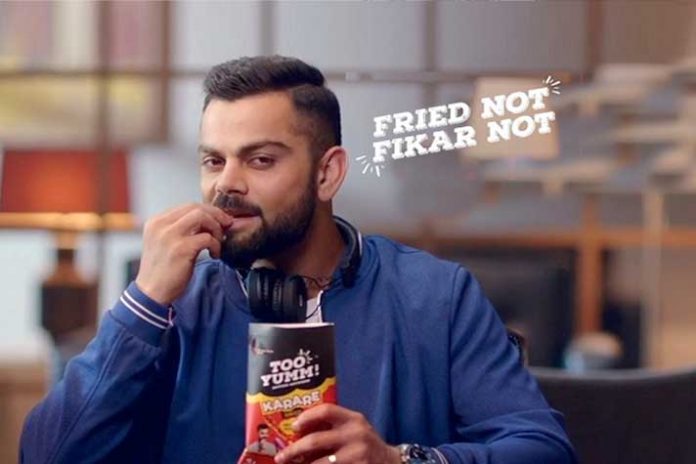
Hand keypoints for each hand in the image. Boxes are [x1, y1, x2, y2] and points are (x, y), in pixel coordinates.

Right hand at [135, 203, 232, 304]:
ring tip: (218, 242)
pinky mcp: (181, 248)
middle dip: (216, 215)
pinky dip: (216, 245)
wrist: (151, 293)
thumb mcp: (165, 243)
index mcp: (156, 222)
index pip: (187, 206)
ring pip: (202, 216)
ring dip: (216, 228)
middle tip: (226, 226)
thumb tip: (209, 220)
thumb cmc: (163, 270)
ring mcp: (170, 235)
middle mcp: (161, 225)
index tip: (219, 222)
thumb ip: (180, 229)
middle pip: (196, 207)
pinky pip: (207, 238)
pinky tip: (214, 255)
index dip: (207, 212)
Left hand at [274, 404, 400, 463]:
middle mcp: (356, 435)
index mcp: (354, 420)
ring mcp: (357, 456)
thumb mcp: (355, 428)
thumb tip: (298, 432)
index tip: (293, 426)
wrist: (391, 463)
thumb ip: (334, 426)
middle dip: (294, 450)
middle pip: (315, 441)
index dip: (306, 417)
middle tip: (281, 457)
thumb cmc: (365, 444)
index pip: (326, 411)